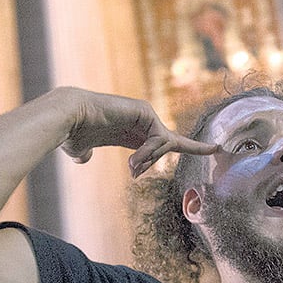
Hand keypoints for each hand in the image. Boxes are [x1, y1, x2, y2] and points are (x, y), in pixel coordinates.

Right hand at [54, 88, 217, 176]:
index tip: (215, 149)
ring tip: (130, 164)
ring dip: (146, 160)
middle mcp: (143, 121)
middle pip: (167, 149)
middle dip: (151, 163)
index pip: (167, 141)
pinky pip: (158, 140)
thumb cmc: (72, 133)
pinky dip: (148, 153)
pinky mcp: (146, 111)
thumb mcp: (81, 149)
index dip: (191, 146)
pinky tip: (133, 157)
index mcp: (134, 132)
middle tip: (133, 171)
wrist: (67, 118)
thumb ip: (87, 155)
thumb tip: (85, 157)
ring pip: (163, 146)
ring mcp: (146, 114)